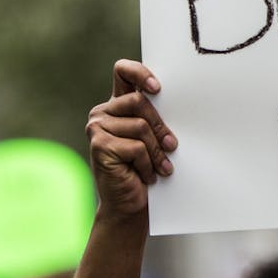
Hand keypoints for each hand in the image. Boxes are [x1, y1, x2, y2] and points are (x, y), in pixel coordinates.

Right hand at [85, 59, 176, 216]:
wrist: (129, 206)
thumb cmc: (145, 171)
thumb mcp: (153, 140)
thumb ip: (155, 119)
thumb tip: (180, 104)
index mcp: (117, 105)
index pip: (123, 72)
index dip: (140, 73)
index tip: (157, 88)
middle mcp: (102, 113)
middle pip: (139, 101)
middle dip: (161, 127)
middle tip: (171, 147)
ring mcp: (97, 128)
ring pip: (141, 127)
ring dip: (156, 151)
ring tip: (160, 167)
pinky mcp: (100, 145)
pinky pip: (136, 147)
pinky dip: (148, 164)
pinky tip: (146, 176)